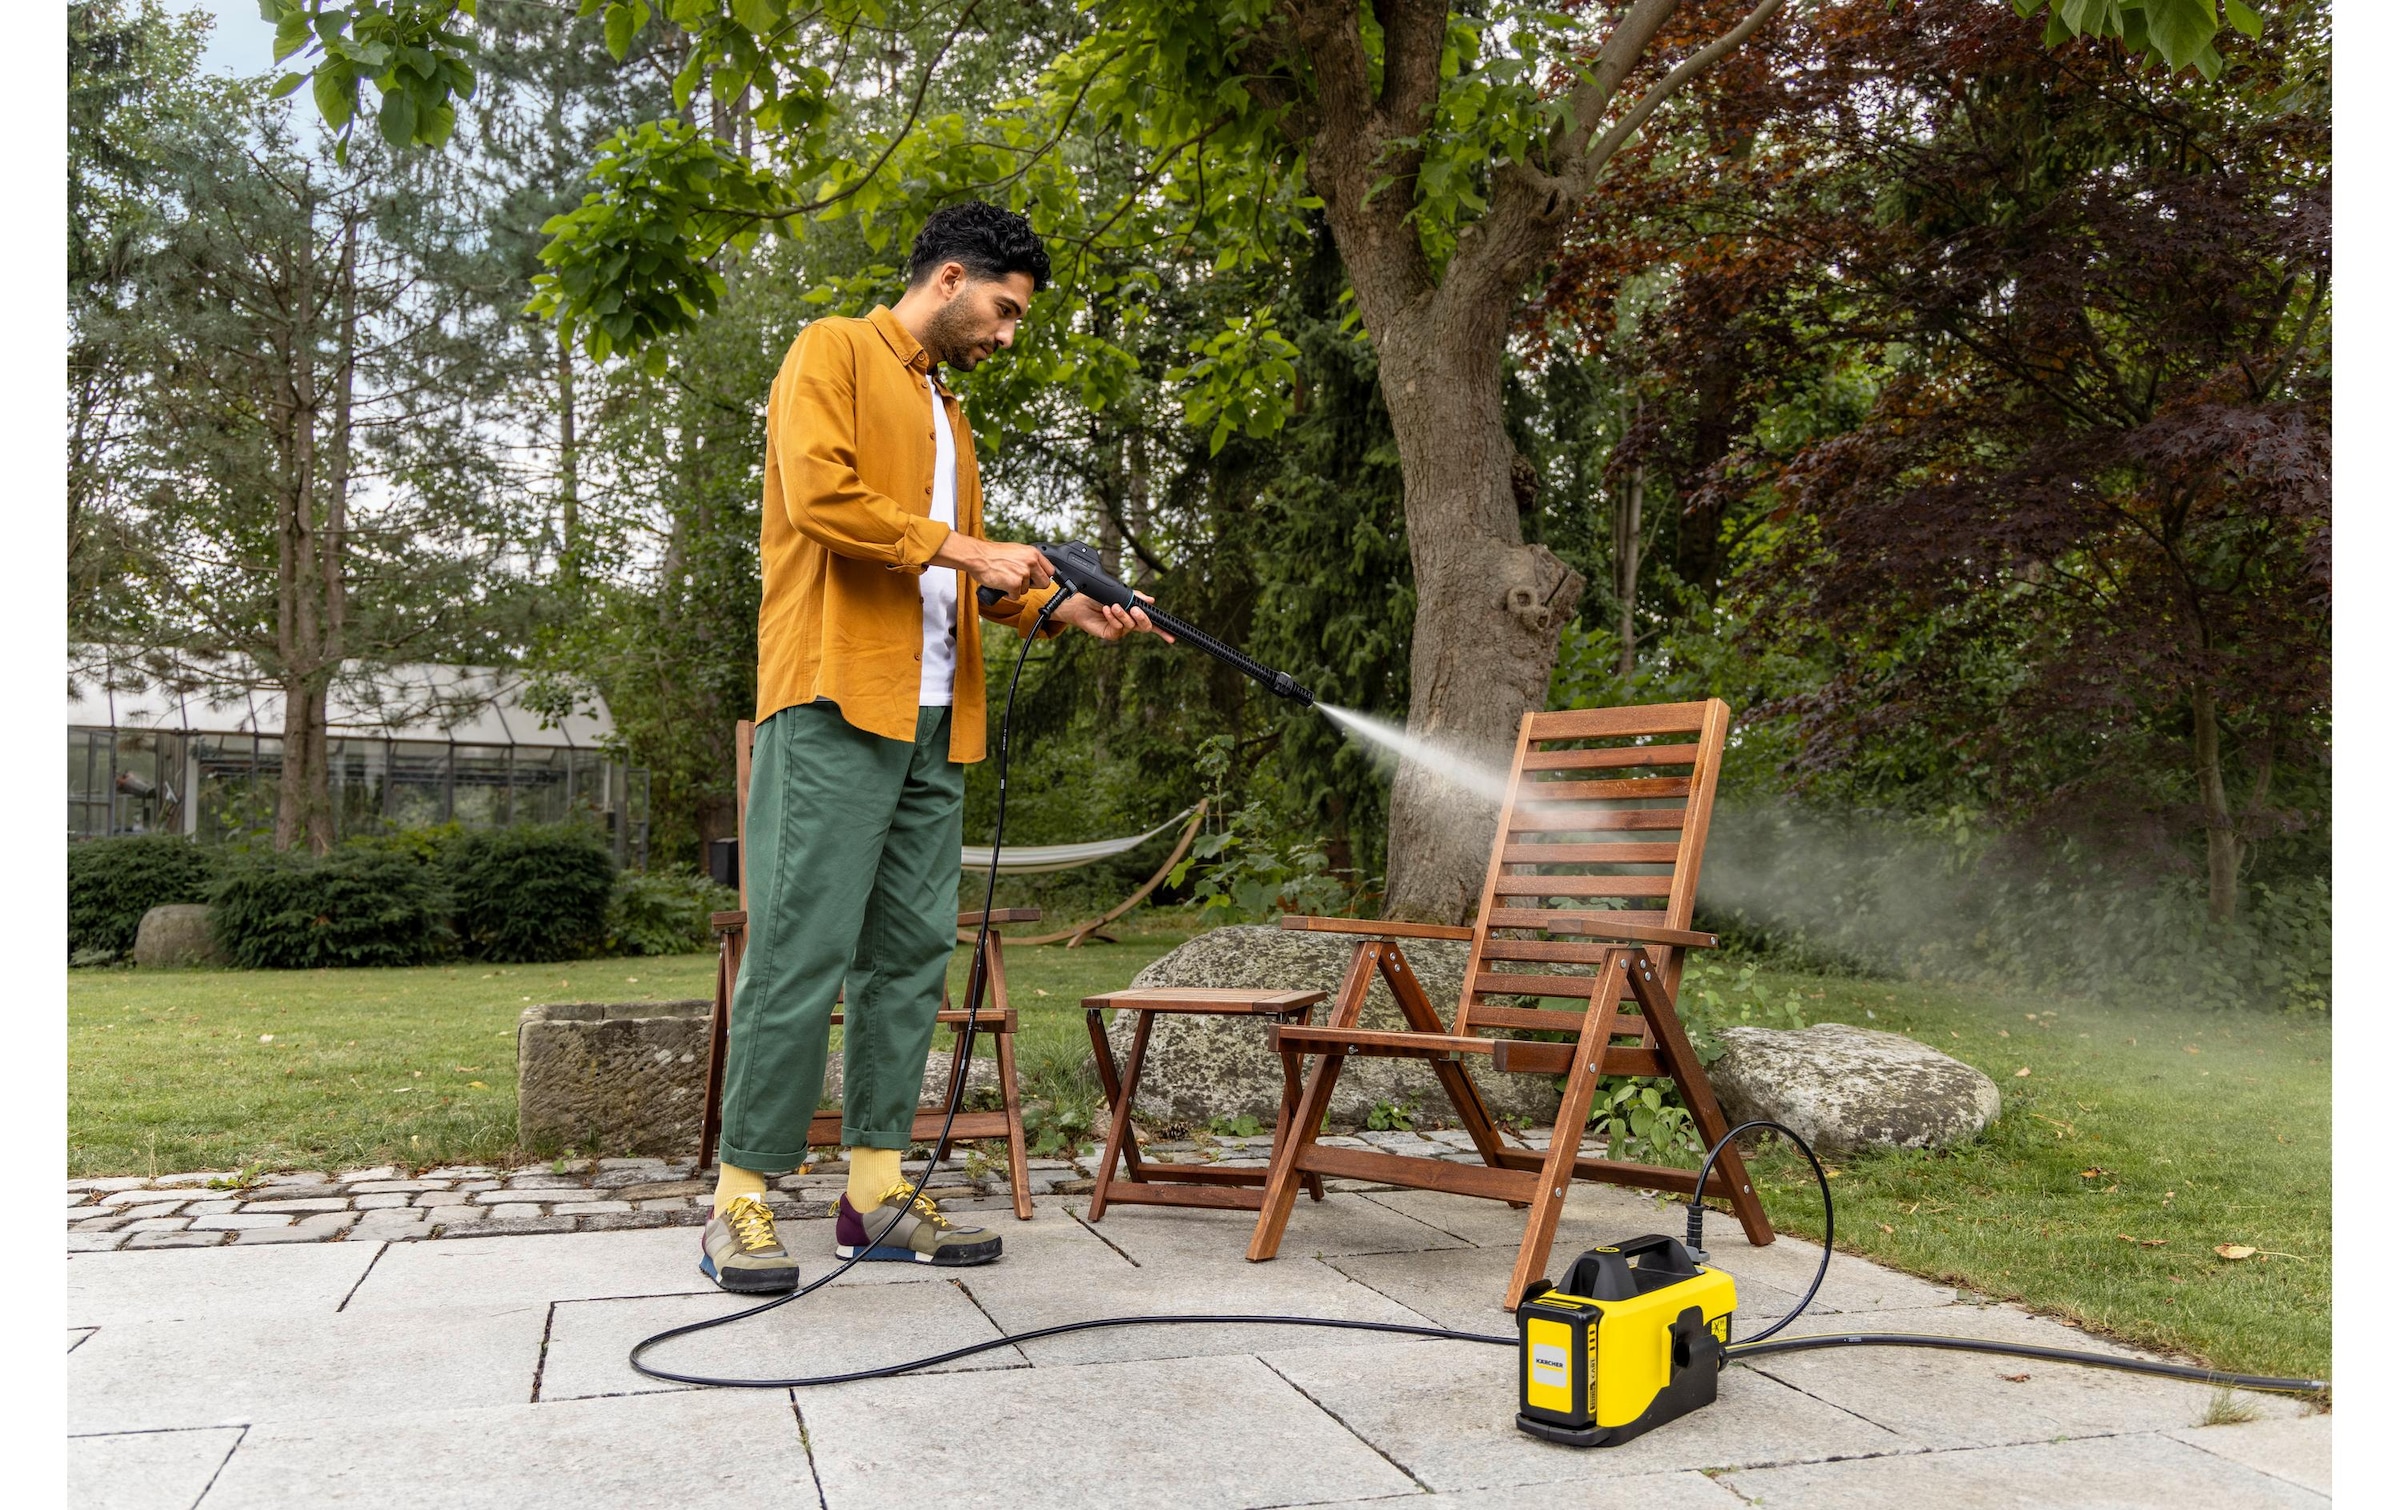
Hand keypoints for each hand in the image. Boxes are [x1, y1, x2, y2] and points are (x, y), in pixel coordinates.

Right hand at [934, 534, 1051, 594]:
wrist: (978, 556)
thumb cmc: (992, 554)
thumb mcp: (1016, 551)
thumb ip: (1028, 559)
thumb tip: (1037, 569)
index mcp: (1033, 553)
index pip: (1050, 570)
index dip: (1043, 577)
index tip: (1038, 580)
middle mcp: (1031, 562)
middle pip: (1044, 583)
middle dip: (1033, 586)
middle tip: (1020, 582)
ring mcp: (1023, 573)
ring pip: (1027, 590)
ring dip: (1016, 588)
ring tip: (1005, 578)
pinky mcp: (1014, 584)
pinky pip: (1016, 596)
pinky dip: (1008, 594)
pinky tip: (1001, 584)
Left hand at [1053, 590, 1174, 644]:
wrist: (1080, 603)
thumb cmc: (1099, 597)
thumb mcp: (1119, 593)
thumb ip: (1135, 596)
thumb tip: (1151, 600)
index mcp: (1134, 614)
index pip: (1151, 622)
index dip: (1162, 630)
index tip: (1171, 635)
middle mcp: (1129, 623)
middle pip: (1145, 627)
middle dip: (1143, 618)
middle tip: (1135, 610)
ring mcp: (1120, 629)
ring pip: (1130, 625)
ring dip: (1123, 614)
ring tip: (1113, 605)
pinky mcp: (1110, 634)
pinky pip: (1117, 629)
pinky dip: (1113, 618)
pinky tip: (1107, 610)